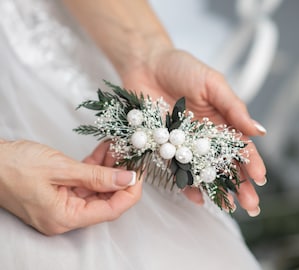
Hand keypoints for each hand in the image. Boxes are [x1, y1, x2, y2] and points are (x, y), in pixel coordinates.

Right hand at [0, 140, 140, 234]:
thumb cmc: (14, 166)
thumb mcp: (61, 169)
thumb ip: (97, 176)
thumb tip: (127, 179)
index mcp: (65, 217)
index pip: (111, 210)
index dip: (130, 192)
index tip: (140, 172)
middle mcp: (66, 215)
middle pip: (106, 198)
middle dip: (121, 175)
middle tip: (131, 155)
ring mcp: (63, 202)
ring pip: (97, 186)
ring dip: (109, 167)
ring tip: (118, 147)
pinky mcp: (60, 190)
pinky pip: (85, 180)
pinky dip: (95, 166)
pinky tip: (104, 150)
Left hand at [119, 49, 265, 215]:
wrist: (147, 64)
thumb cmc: (182, 68)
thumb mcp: (212, 83)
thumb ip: (234, 107)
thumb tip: (259, 131)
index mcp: (221, 121)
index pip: (241, 146)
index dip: (252, 162)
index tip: (261, 179)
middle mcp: (205, 136)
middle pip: (225, 163)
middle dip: (240, 184)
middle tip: (251, 205)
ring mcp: (185, 144)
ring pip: (203, 171)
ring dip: (216, 190)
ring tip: (229, 208)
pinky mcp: (164, 147)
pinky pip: (175, 168)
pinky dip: (185, 183)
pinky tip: (196, 197)